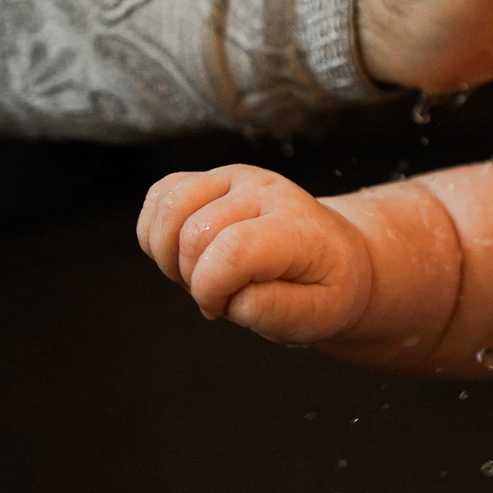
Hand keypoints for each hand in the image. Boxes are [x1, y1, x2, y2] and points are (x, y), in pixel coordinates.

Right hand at [138, 164, 371, 342]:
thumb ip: (278, 312)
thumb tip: (234, 299)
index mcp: (297, 226)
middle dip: (192, 279)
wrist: (336, 254)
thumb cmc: (326, 287)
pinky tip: (183, 256)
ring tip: (200, 275)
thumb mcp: (321, 315)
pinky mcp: (211, 177)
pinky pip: (160, 197)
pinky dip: (156, 234)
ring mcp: (235, 178)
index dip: (211, 289)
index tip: (224, 308)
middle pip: (194, 234)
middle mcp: (265, 191)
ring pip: (169, 209)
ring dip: (169, 255)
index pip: (233, 251)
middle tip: (218, 296)